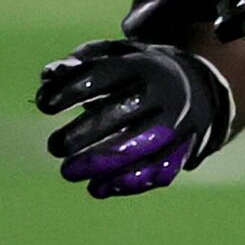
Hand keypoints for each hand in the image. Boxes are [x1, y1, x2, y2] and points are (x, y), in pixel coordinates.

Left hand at [36, 37, 235, 196]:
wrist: (198, 88)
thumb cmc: (137, 74)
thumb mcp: (114, 57)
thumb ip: (78, 64)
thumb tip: (49, 76)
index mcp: (143, 64)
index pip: (104, 74)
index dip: (70, 89)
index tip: (46, 105)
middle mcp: (164, 91)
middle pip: (122, 110)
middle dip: (82, 132)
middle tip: (55, 146)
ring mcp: (177, 121)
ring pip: (140, 145)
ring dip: (99, 163)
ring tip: (68, 171)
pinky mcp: (183, 149)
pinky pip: (156, 170)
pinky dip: (124, 183)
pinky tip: (96, 187)